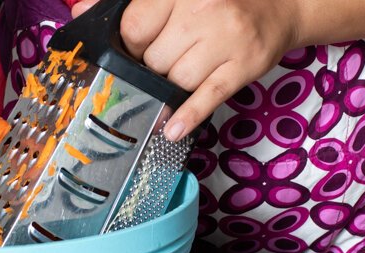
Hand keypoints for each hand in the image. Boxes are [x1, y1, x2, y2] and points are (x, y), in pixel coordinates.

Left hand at [73, 0, 302, 141]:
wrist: (283, 6)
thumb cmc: (223, 0)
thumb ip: (132, 4)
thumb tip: (81, 12)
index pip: (134, 27)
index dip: (129, 44)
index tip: (138, 48)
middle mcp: (204, 9)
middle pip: (153, 58)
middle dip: (151, 66)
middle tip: (166, 58)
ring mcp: (227, 39)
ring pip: (175, 80)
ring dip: (170, 85)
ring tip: (182, 72)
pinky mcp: (244, 66)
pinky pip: (208, 97)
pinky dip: (187, 115)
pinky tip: (171, 128)